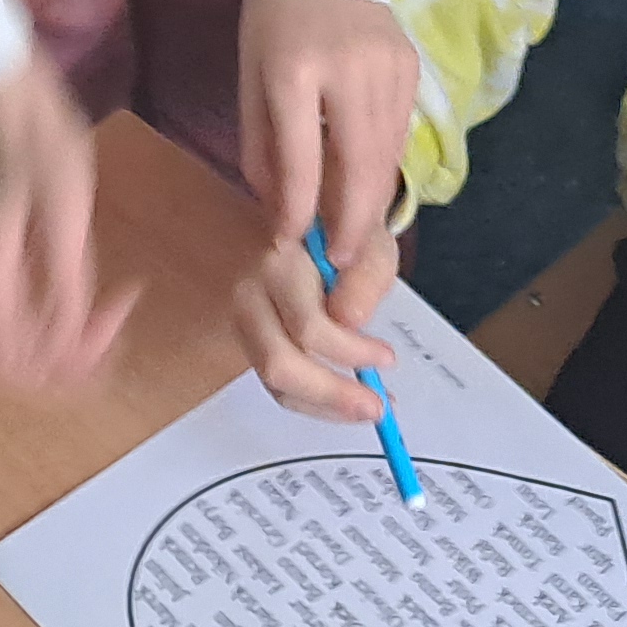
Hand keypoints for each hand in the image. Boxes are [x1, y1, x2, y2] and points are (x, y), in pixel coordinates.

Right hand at [0, 58, 138, 387]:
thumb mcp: (67, 217)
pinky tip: (103, 297)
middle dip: (74, 357)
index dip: (61, 372)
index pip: (9, 370)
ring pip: (26, 347)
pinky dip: (64, 320)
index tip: (109, 338)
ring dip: (74, 341)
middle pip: (20, 364)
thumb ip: (66, 285)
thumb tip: (70, 342)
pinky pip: (27, 321)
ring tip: (119, 306)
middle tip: (121, 316)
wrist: (15, 109)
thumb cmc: (41, 149)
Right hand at [230, 217, 396, 424]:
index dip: (350, 352)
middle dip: (331, 394)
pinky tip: (342, 398)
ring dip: (322, 404)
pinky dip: (310, 397)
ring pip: (272, 380)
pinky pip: (273, 379)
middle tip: (376, 406)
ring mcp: (240, 318)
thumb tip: (351, 323)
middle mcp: (250, 293)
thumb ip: (364, 275)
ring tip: (364, 406)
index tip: (386, 360)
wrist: (299, 221)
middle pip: (279, 363)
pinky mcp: (245, 336)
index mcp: (279, 262)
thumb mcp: (365, 239)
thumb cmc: (339, 234)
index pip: (309, 326)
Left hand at [239, 0, 416, 295]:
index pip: (301, 157)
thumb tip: (279, 210)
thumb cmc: (272, 18)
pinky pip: (399, 133)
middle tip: (341, 262)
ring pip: (386, 154)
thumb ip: (262, 145)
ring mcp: (388, 68)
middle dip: (350, 221)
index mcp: (294, 71)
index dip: (299, 208)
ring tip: (355, 237)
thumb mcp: (249, 77)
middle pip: (358, 163)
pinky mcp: (411, 68)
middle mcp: (349, 71)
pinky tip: (370, 191)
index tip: (293, 242)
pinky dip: (384, 167)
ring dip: (371, 202)